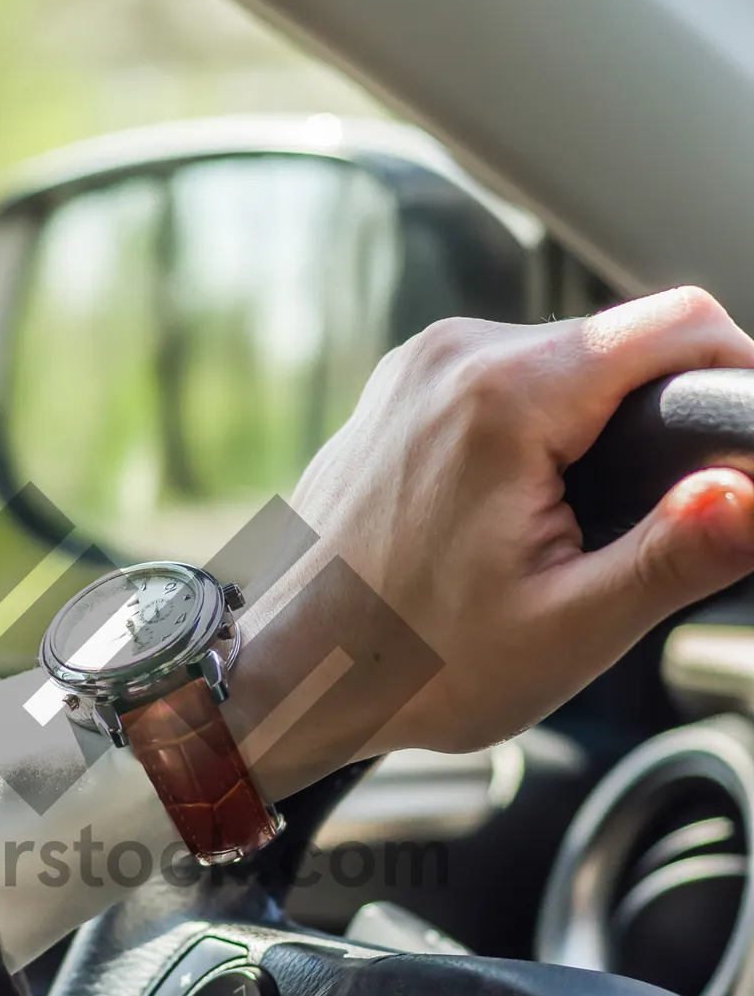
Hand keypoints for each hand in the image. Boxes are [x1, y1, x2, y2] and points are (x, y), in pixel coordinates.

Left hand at [228, 287, 753, 795]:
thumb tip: (750, 494)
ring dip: (598, 421)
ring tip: (583, 522)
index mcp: (505, 396)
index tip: (742, 442)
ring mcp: (419, 366)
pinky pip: (505, 377)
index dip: (737, 369)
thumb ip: (676, 555)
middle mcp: (456, 355)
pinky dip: (538, 425)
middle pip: (620, 339)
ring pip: (563, 356)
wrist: (288, 673)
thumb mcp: (567, 630)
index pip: (676, 322)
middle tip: (663, 514)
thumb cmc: (410, 665)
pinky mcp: (401, 387)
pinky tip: (525, 505)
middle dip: (661, 414)